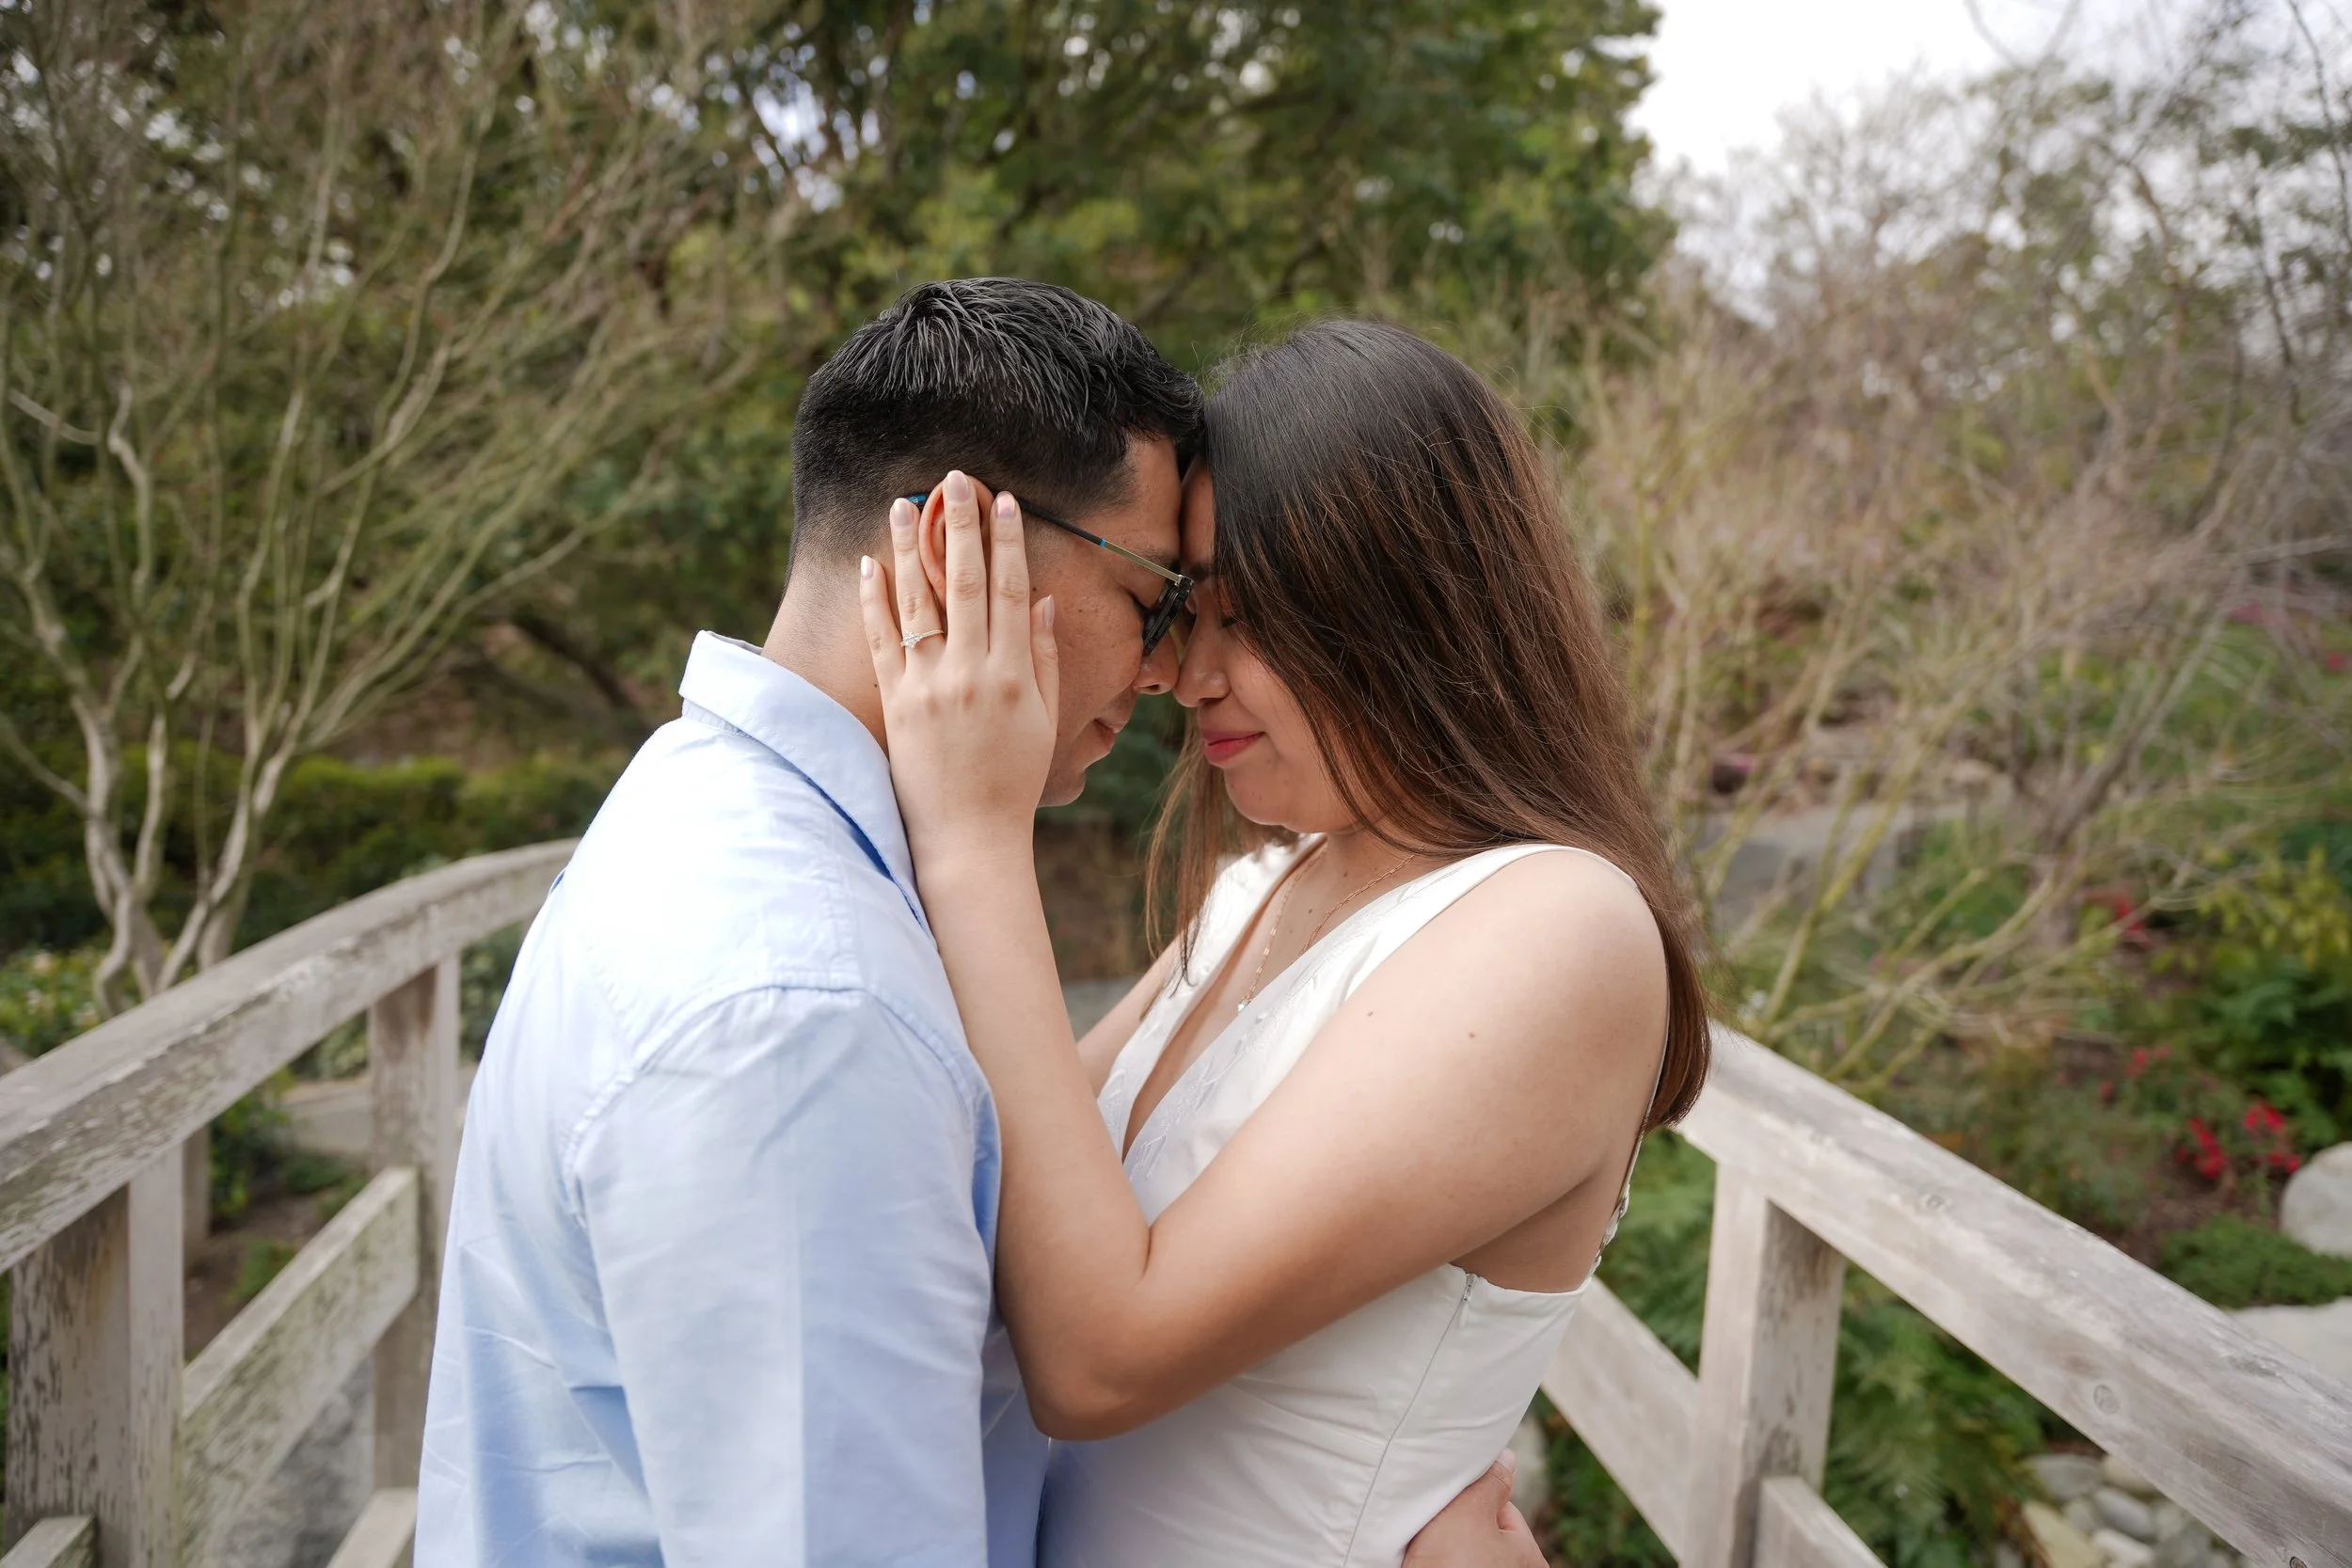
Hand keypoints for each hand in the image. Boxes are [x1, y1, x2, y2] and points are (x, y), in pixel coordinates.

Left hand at [858, 471, 1059, 864]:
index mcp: (1011, 675)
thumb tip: (1038, 601)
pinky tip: (870, 563)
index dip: (1007, 541)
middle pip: (964, 583)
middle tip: (955, 480)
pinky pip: (879, 639)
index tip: (1003, 500)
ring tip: (904, 504)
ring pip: (917, 601)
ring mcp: (927, 685)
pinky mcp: (894, 701)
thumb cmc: (1012, 779)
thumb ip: (1041, 656)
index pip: (1010, 591)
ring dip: (911, 548)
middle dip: (960, 527)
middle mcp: (968, 673)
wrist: (968, 836)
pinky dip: (873, 599)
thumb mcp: (1043, 718)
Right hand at [1402, 1451, 1546, 1567]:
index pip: (1503, 1512)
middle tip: (1436, 1522)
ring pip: (1460, 1552)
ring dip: (1442, 1545)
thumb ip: (1490, 1481)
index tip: (1451, 1501)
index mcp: (1529, 1559)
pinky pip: (1445, 1564)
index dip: (1473, 1500)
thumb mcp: (1470, 1509)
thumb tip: (1506, 1458)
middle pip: (1480, 1534)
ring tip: (1426, 1544)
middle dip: (1456, 1524)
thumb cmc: (1452, 1563)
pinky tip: (1421, 1558)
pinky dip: (1433, 1560)